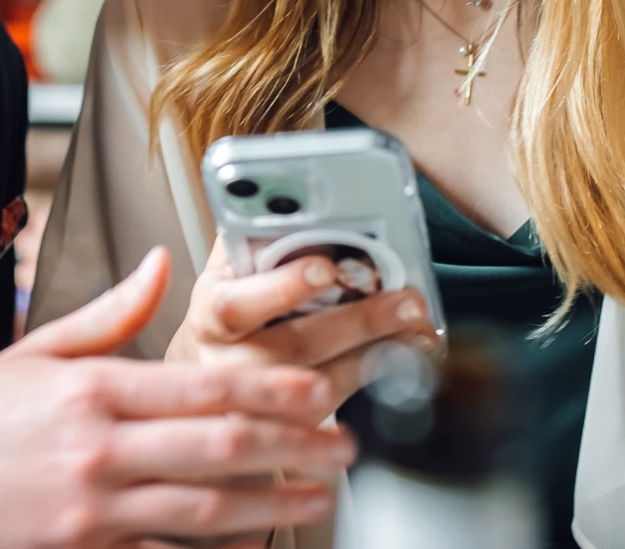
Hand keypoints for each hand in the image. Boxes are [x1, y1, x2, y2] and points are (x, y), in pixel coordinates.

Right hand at [0, 246, 355, 548]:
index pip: (204, 384)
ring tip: (318, 497)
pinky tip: (253, 539)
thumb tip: (159, 266)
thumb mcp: (40, 349)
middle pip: (219, 446)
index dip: (271, 388)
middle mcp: (102, 449)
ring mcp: (97, 508)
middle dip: (292, 445)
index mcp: (96, 390)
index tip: (315, 390)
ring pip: (204, 508)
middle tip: (342, 444)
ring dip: (272, 502)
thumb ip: (110, 312)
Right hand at [166, 238, 437, 404]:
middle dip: (360, 320)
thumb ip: (252, 235)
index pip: (238, 303)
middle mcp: (230, 366)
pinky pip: (345, 407)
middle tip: (407, 300)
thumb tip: (291, 195)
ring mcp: (261, 407)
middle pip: (299, 347)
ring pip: (329, 383)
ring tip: (418, 325)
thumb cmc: (230, 310)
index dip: (283, 286)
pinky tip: (408, 355)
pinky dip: (383, 378)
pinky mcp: (290, 430)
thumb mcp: (229, 270)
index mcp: (211, 315)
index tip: (326, 268)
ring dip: (382, 352)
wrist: (206, 384)